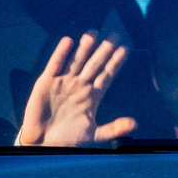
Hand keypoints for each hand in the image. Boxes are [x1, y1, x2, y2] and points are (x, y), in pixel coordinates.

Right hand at [17, 33, 134, 146]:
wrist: (43, 143)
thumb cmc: (68, 139)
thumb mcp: (94, 134)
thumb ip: (114, 128)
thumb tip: (134, 124)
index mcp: (92, 96)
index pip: (107, 75)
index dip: (116, 62)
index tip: (125, 49)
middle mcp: (79, 85)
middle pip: (94, 64)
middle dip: (104, 50)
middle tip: (114, 35)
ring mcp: (63, 82)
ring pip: (76, 61)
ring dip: (84, 48)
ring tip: (93, 33)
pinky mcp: (46, 82)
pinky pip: (55, 65)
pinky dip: (61, 54)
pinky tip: (68, 41)